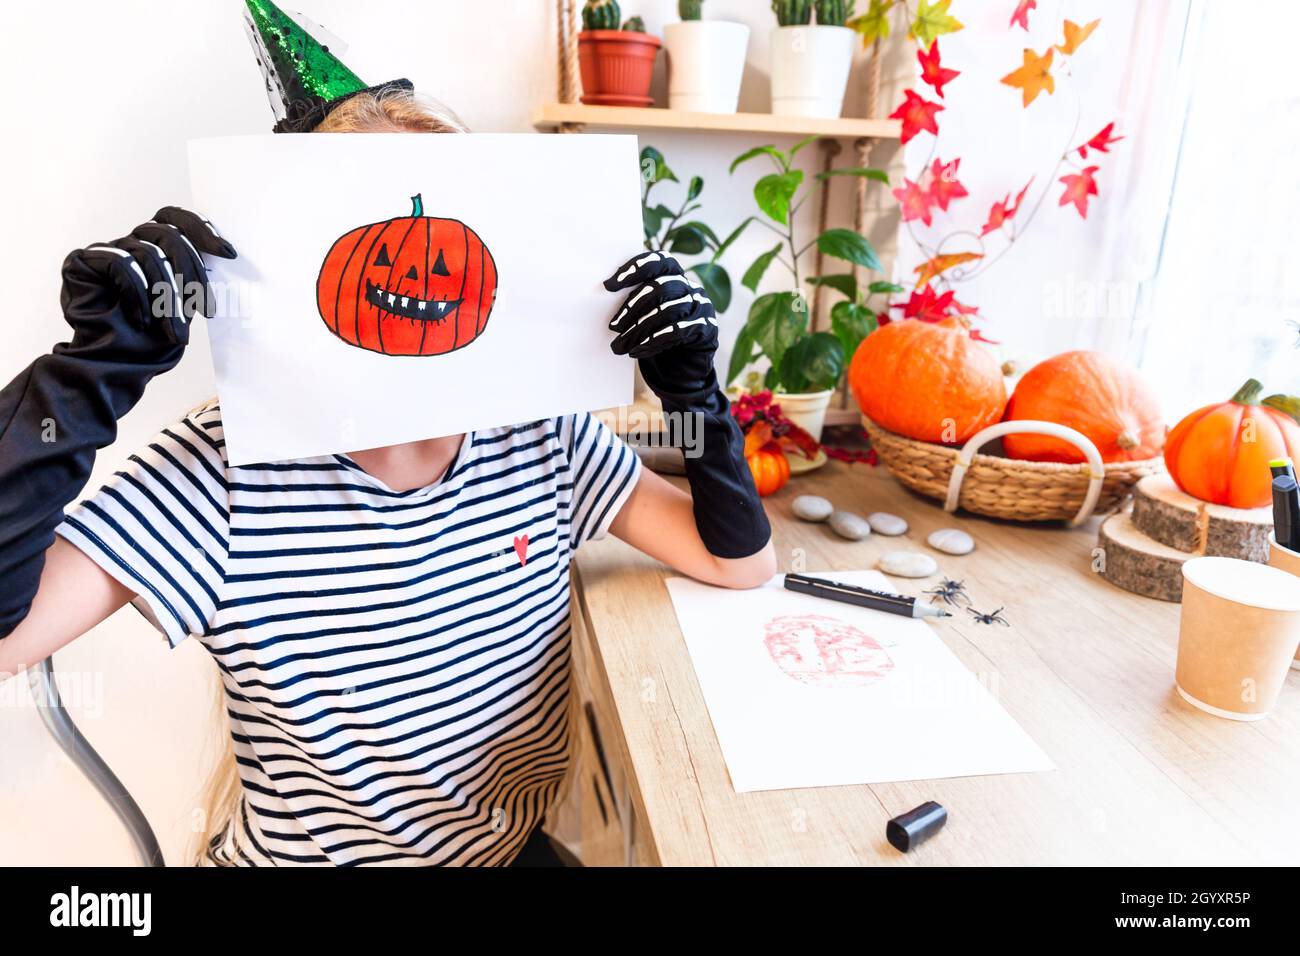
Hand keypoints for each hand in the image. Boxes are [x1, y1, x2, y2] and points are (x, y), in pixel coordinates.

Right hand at [63, 207, 236, 346]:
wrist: (110, 368)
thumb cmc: (149, 343)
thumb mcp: (184, 308)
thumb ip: (195, 279)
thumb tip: (227, 253)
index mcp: (157, 249)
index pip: (177, 219)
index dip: (203, 229)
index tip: (229, 254)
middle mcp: (131, 244)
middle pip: (168, 235)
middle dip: (192, 274)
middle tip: (207, 311)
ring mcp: (106, 250)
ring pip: (149, 254)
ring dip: (168, 298)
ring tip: (176, 333)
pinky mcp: (82, 261)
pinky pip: (121, 264)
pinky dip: (138, 295)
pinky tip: (142, 322)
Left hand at [604, 251, 717, 399]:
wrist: (683, 369)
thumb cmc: (658, 336)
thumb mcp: (644, 315)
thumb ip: (634, 302)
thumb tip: (604, 295)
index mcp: (675, 276)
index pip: (658, 261)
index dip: (634, 269)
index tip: (608, 286)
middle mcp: (691, 287)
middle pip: (660, 286)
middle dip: (632, 307)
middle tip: (613, 326)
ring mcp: (702, 306)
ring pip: (667, 310)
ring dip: (638, 329)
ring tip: (620, 346)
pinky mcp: (707, 328)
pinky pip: (678, 331)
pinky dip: (653, 342)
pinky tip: (637, 352)